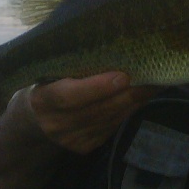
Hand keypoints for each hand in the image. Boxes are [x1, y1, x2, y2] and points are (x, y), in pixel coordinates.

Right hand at [28, 72, 157, 153]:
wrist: (33, 121)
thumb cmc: (46, 85)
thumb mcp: (49, 73)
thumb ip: (72, 64)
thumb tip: (108, 41)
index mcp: (42, 99)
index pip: (70, 96)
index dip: (97, 88)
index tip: (122, 76)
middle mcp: (56, 124)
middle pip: (97, 110)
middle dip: (128, 93)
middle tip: (153, 75)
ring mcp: (71, 139)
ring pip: (109, 120)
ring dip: (134, 102)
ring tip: (154, 83)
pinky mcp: (85, 147)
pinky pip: (112, 127)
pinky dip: (128, 111)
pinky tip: (140, 97)